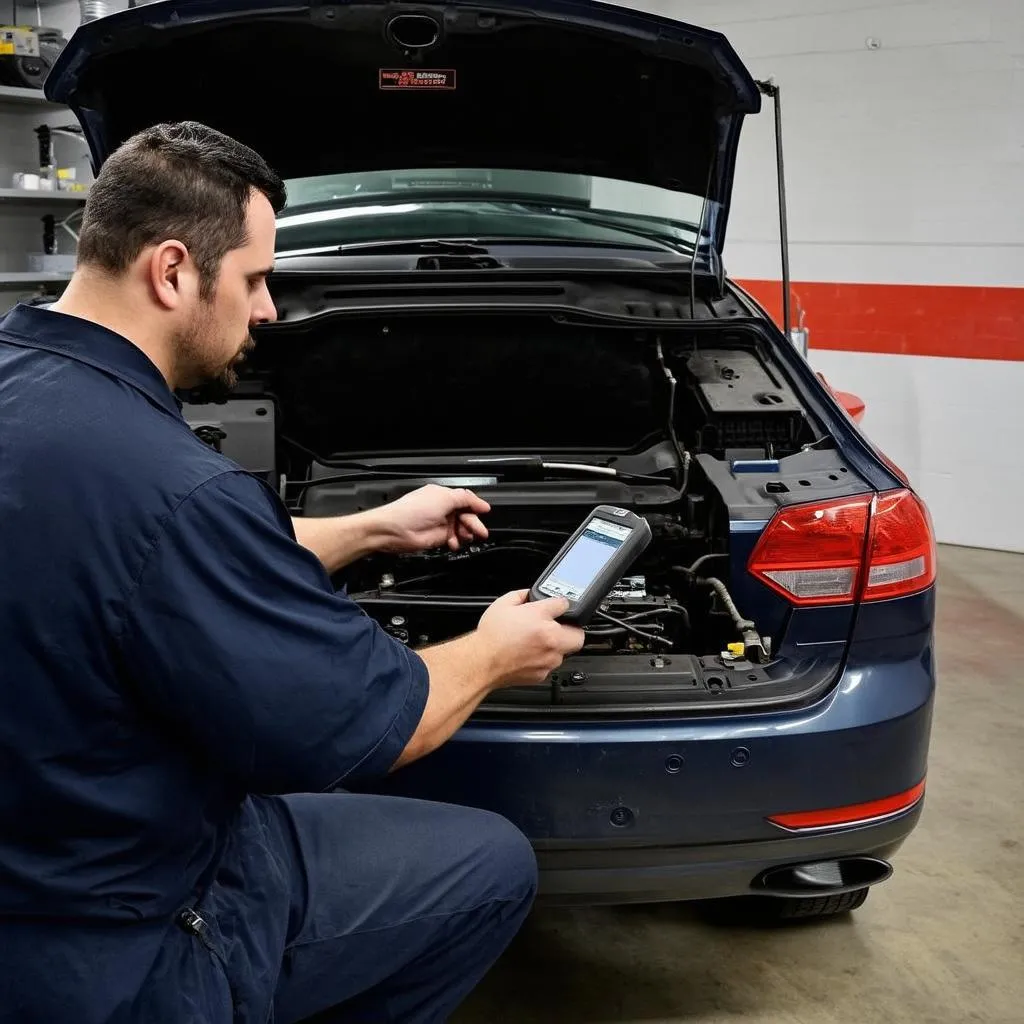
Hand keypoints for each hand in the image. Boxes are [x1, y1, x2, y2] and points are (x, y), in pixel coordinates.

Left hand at [374, 484, 490, 553]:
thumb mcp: (444, 498)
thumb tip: (482, 504)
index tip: (484, 512)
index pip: (466, 500)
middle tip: (479, 531)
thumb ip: (466, 499)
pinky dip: (457, 542)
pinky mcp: (438, 538)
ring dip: (466, 534)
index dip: (476, 506)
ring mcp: (440, 524)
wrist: (396, 530)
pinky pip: (454, 540)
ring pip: (462, 529)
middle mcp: (443, 509)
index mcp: (443, 496)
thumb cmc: (414, 510)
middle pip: (466, 515)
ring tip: (465, 537)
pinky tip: (454, 543)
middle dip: (474, 523)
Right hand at [475, 590, 585, 686]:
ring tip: (540, 641)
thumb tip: (530, 595)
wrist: (481, 663)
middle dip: (572, 629)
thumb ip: (522, 595)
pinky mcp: (543, 673)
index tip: (556, 606)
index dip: (560, 604)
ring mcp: (549, 659)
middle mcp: (551, 640)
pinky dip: (545, 658)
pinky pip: (551, 663)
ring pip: (566, 651)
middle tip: (561, 626)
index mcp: (542, 619)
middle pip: (579, 635)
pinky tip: (530, 653)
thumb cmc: (491, 636)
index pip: (564, 605)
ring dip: (558, 645)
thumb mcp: (504, 603)